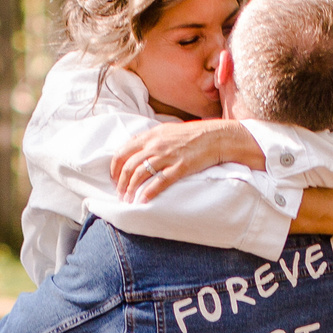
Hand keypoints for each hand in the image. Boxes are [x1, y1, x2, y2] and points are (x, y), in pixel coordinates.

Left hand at [110, 121, 264, 201]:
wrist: (218, 136)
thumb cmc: (194, 135)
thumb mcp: (168, 131)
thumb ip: (152, 140)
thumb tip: (139, 150)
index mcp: (151, 135)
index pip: (124, 151)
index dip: (115, 167)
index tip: (115, 178)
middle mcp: (156, 145)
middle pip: (128, 165)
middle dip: (120, 182)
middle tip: (120, 194)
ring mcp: (168, 156)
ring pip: (140, 174)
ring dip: (131, 189)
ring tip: (128, 200)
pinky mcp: (181, 167)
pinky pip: (160, 181)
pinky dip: (149, 192)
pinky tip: (144, 200)